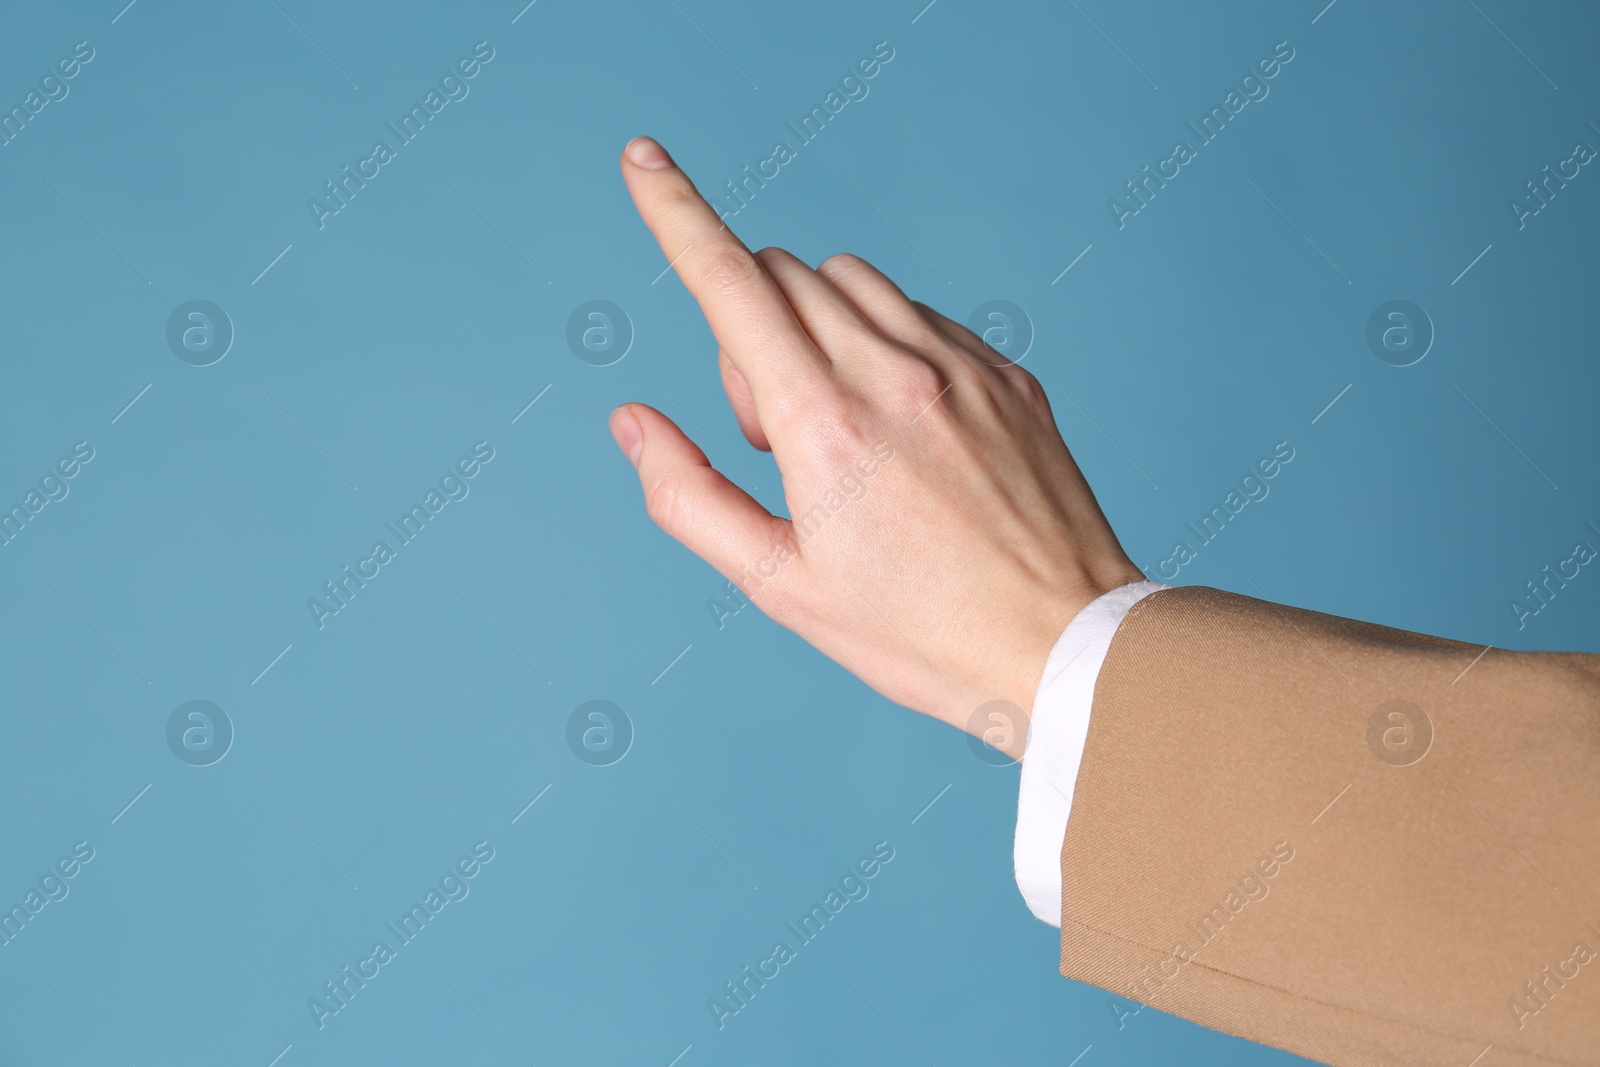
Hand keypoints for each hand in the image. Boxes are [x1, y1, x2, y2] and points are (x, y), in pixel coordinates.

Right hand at [610, 137, 1142, 757]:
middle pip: (784, 275)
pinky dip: (884, 343)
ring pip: (851, 281)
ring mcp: (961, 364)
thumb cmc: (917, 632)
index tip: (643, 156)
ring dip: (815, 326)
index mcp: (826, 424)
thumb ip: (690, 498)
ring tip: (844, 430)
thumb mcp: (782, 586)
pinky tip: (906, 431)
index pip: (731, 284)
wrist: (1063, 643)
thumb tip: (633, 421)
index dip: (676, 212)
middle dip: (750, 331)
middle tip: (776, 436)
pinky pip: (919, 315)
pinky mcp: (1009, 374)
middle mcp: (895, 372)